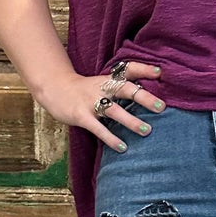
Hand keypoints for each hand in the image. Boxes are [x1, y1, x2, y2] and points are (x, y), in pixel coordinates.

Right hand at [36, 60, 165, 149]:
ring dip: (130, 121)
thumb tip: (149, 95)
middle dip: (143, 97)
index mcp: (108, 79)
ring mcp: (91, 101)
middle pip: (124, 89)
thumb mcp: (102, 83)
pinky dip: (110, 138)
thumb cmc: (85, 90)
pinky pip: (98, 128)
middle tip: (161, 107)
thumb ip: (121, 87)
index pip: (128, 70)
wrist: (54, 88)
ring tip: (147, 131)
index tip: (159, 73)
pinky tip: (123, 147)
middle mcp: (101, 88)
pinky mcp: (81, 115)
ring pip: (113, 110)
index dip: (143, 69)